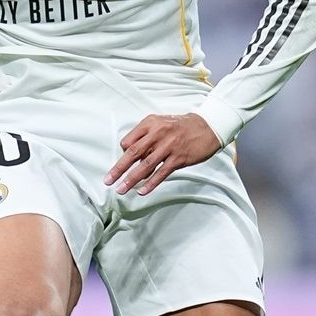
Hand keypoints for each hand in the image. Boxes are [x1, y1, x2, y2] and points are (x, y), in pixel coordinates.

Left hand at [104, 113, 221, 194]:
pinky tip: (142, 191)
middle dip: (119, 169)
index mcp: (150, 123)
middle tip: (108, 181)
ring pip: (146, 165)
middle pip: (133, 153)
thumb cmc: (180, 127)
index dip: (123, 154)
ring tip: (121, 189)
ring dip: (132, 179)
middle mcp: (158, 133)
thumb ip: (145, 136)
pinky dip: (151, 183)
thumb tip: (130, 155)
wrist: (208, 127)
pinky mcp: (179, 158)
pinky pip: (162, 173)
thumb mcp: (160, 123)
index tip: (122, 165)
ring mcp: (169, 146)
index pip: (128, 141)